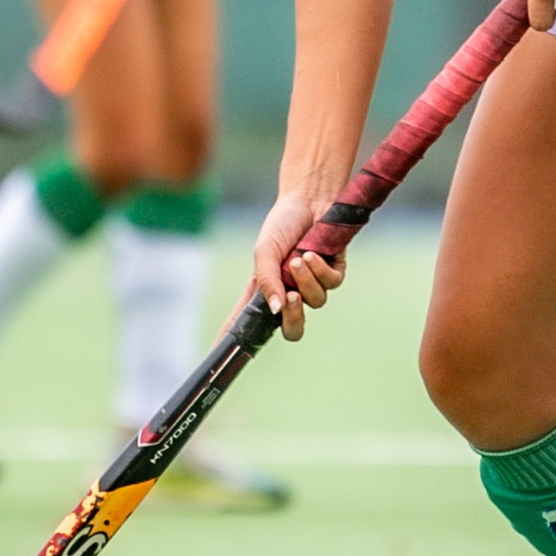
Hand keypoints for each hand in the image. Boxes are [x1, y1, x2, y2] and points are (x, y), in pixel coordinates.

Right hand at [236, 191, 345, 342]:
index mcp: (268, 292)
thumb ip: (267, 280)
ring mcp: (314, 285)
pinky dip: (320, 270)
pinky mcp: (334, 272)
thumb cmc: (282, 224)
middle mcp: (291, 293)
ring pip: (315, 303)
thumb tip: (275, 309)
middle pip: (294, 329)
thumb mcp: (265, 251)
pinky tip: (312, 253)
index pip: (250, 324)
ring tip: (298, 259)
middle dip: (293, 317)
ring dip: (306, 281)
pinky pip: (331, 284)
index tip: (221, 357)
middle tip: (289, 298)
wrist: (310, 198)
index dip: (238, 343)